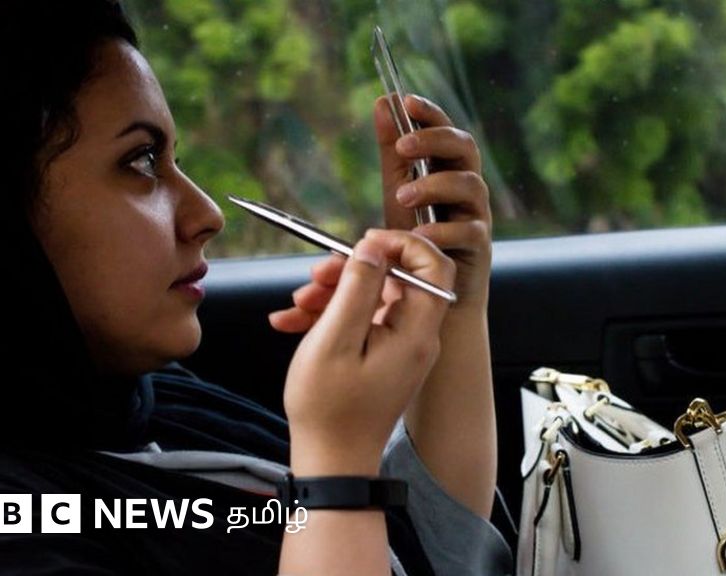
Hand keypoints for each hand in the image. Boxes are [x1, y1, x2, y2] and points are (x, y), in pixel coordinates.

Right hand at [278, 229, 455, 475]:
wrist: (332, 462)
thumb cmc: (330, 408)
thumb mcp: (336, 341)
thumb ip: (357, 289)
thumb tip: (373, 248)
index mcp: (417, 332)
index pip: (433, 267)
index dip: (402, 244)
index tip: (363, 242)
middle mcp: (417, 337)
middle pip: (396, 279)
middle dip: (352, 271)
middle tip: (315, 277)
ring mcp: (400, 347)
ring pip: (372, 298)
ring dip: (333, 293)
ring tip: (296, 305)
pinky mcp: (382, 356)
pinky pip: (361, 321)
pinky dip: (330, 316)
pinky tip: (292, 321)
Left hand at [376, 95, 491, 310]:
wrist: (429, 291)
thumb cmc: (416, 239)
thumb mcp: (398, 191)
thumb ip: (393, 152)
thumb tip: (383, 102)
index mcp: (448, 169)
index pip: (446, 130)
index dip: (431, 113)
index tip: (406, 101)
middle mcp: (467, 187)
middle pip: (466, 148)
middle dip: (434, 141)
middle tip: (403, 149)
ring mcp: (476, 215)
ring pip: (470, 184)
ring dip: (433, 185)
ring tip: (402, 197)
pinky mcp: (480, 247)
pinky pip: (469, 230)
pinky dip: (441, 231)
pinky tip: (418, 235)